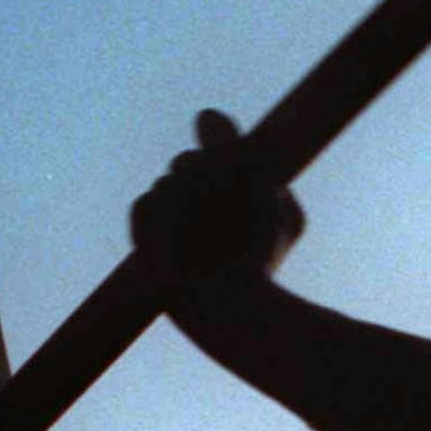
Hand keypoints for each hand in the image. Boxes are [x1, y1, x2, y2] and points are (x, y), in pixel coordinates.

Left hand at [130, 110, 303, 290]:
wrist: (229, 309)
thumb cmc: (265, 263)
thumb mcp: (289, 219)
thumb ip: (272, 186)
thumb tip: (258, 179)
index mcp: (232, 160)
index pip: (210, 121)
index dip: (215, 131)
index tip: (218, 140)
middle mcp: (193, 169)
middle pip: (186, 160)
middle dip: (198, 179)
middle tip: (216, 211)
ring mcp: (163, 195)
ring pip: (165, 186)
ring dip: (178, 203)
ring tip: (199, 240)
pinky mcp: (140, 222)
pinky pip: (144, 207)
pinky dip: (155, 220)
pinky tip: (174, 245)